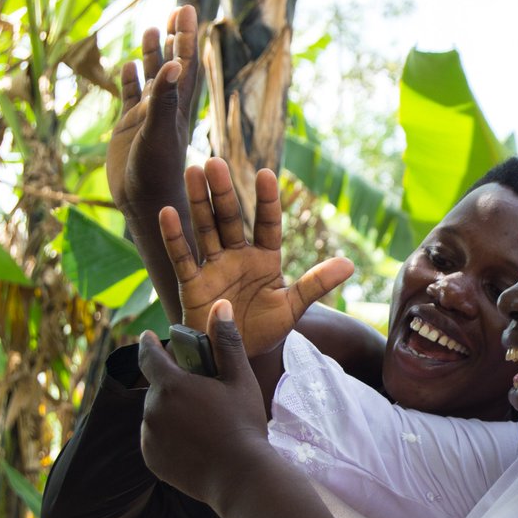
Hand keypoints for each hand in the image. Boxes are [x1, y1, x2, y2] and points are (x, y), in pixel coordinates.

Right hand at [107, 6, 198, 221]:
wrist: (145, 203)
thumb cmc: (157, 172)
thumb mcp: (159, 134)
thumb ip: (164, 101)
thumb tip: (173, 64)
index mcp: (177, 106)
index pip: (184, 63)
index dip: (186, 37)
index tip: (187, 9)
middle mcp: (165, 108)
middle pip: (171, 65)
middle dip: (175, 38)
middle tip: (177, 9)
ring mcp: (147, 118)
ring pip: (150, 79)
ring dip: (152, 55)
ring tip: (152, 28)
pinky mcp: (129, 129)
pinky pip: (130, 98)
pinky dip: (129, 81)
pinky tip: (127, 65)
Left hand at [138, 300, 269, 506]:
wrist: (240, 477)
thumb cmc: (243, 424)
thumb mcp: (240, 379)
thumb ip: (226, 342)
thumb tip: (220, 305)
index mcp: (171, 385)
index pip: (148, 355)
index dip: (149, 343)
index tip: (148, 336)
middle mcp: (152, 409)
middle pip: (157, 387)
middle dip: (173, 383)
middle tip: (200, 390)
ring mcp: (149, 436)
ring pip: (156, 413)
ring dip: (171, 410)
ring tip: (202, 420)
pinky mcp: (151, 459)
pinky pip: (155, 438)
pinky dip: (169, 435)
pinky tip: (195, 441)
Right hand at [160, 157, 353, 354]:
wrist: (236, 355)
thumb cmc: (266, 330)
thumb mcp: (293, 308)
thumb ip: (316, 284)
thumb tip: (350, 264)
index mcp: (265, 259)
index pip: (267, 224)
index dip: (267, 200)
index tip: (265, 173)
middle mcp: (238, 256)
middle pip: (231, 219)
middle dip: (224, 192)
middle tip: (216, 162)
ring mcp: (213, 268)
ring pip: (205, 229)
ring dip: (199, 202)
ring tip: (192, 171)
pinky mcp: (192, 284)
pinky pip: (182, 257)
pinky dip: (174, 237)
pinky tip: (167, 213)